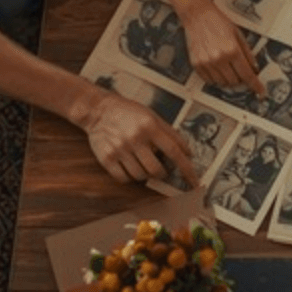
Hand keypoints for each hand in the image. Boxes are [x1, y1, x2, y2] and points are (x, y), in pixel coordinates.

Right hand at [79, 90, 196, 183]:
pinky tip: (130, 167)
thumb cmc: (129, 112)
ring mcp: (119, 149)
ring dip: (146, 175)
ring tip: (142, 163)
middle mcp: (135, 138)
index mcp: (149, 126)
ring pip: (140, 176)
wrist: (97, 110)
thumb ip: (170, 134)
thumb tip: (188, 153)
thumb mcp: (152, 116)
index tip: (194, 181)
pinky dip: (130, 177)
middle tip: (161, 169)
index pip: (174, 152)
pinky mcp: (106, 158)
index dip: (186, 169)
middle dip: (162, 173)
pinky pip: (124, 179)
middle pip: (156, 170)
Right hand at [181, 0, 264, 94]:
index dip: (255, 85)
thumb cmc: (218, 22)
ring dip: (228, 79)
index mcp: (232, 50)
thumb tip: (254, 69)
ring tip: (227, 66)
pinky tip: (217, 67)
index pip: (247, 74)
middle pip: (234, 81)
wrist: (198, 15)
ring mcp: (206, 63)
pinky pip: (208, 80)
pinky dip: (215, 78)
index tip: (260, 91)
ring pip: (222, 83)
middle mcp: (219, 58)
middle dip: (240, 79)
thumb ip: (247, 53)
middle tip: (239, 70)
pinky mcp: (196, 64)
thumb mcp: (238, 34)